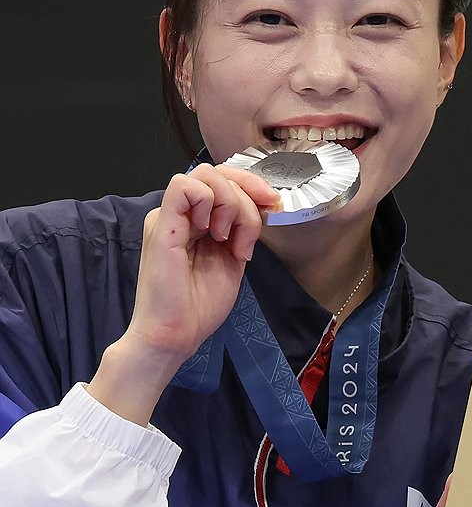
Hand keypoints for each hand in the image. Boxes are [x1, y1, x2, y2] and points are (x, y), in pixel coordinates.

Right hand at [88, 164, 279, 424]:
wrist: (177, 334)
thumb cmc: (201, 303)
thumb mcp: (234, 257)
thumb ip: (245, 227)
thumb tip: (268, 201)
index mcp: (198, 219)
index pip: (224, 179)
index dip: (253, 184)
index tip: (275, 205)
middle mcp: (182, 213)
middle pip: (218, 172)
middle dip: (249, 191)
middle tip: (258, 224)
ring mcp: (169, 217)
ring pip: (206, 176)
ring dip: (232, 203)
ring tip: (230, 239)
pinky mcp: (161, 225)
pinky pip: (184, 186)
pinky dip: (209, 201)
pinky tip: (214, 232)